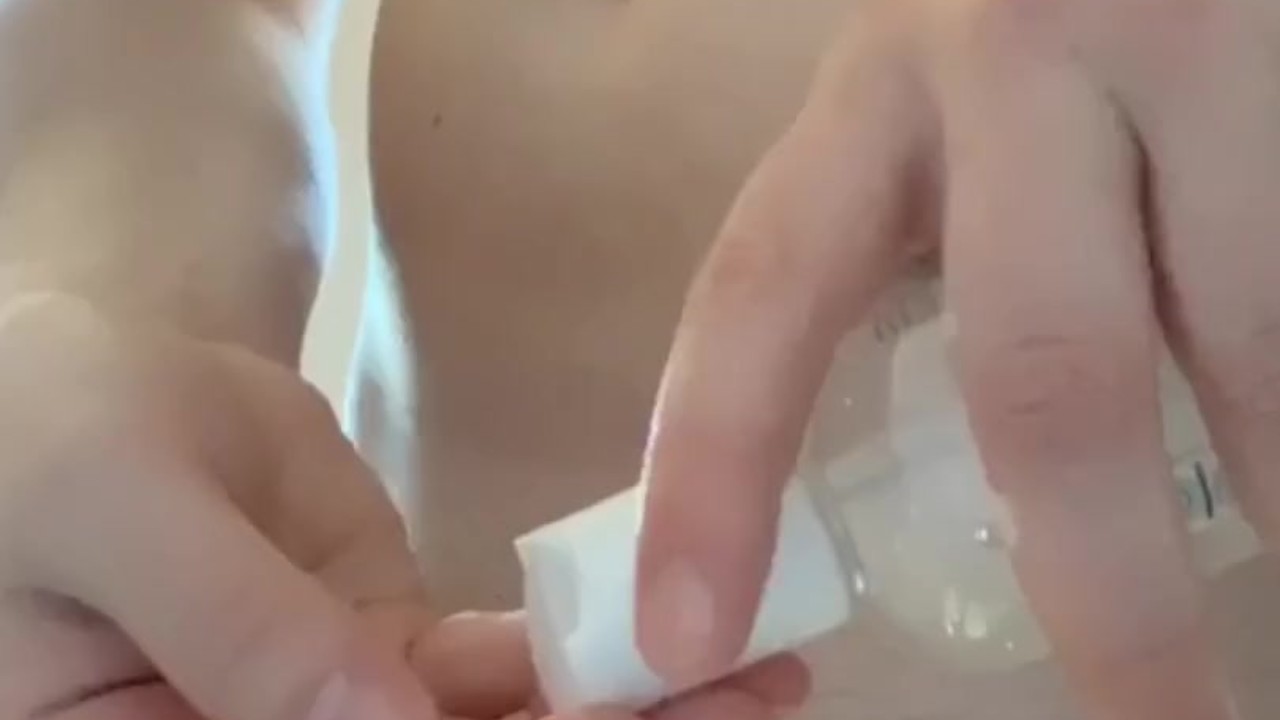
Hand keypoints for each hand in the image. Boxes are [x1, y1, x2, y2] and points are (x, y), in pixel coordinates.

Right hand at [0, 292, 806, 719]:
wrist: (95, 370)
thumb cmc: (50, 429)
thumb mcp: (120, 510)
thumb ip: (235, 627)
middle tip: (744, 704)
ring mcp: (343, 715)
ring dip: (632, 706)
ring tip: (757, 671)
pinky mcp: (393, 651)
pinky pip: (501, 668)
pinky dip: (589, 651)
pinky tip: (684, 634)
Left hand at [634, 1, 1279, 717]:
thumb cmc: (1040, 14)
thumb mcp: (949, 113)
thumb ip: (921, 252)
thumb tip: (964, 476)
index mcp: (874, 94)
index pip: (759, 295)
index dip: (713, 477)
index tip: (685, 636)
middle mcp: (1017, 63)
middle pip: (1046, 373)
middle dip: (1107, 584)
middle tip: (1159, 715)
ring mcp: (1186, 52)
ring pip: (1244, 337)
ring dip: (1265, 470)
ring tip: (1269, 537)